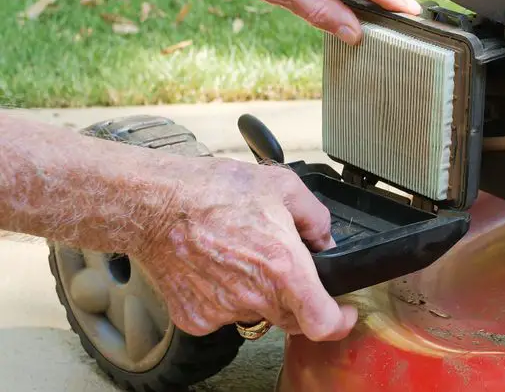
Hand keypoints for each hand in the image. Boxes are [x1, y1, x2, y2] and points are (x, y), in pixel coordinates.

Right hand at [134, 157, 355, 340]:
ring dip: (260, 292)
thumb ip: (316, 219)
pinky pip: (225, 314)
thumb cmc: (212, 191)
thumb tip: (326, 241)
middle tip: (282, 264)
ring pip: (259, 313)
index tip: (344, 313)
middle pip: (294, 317)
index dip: (340, 322)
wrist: (154, 204)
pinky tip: (217, 265)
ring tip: (240, 254)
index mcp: (283, 268)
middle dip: (299, 296)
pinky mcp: (196, 318)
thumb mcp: (283, 186)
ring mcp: (224, 312)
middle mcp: (255, 296)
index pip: (323, 323)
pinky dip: (227, 295)